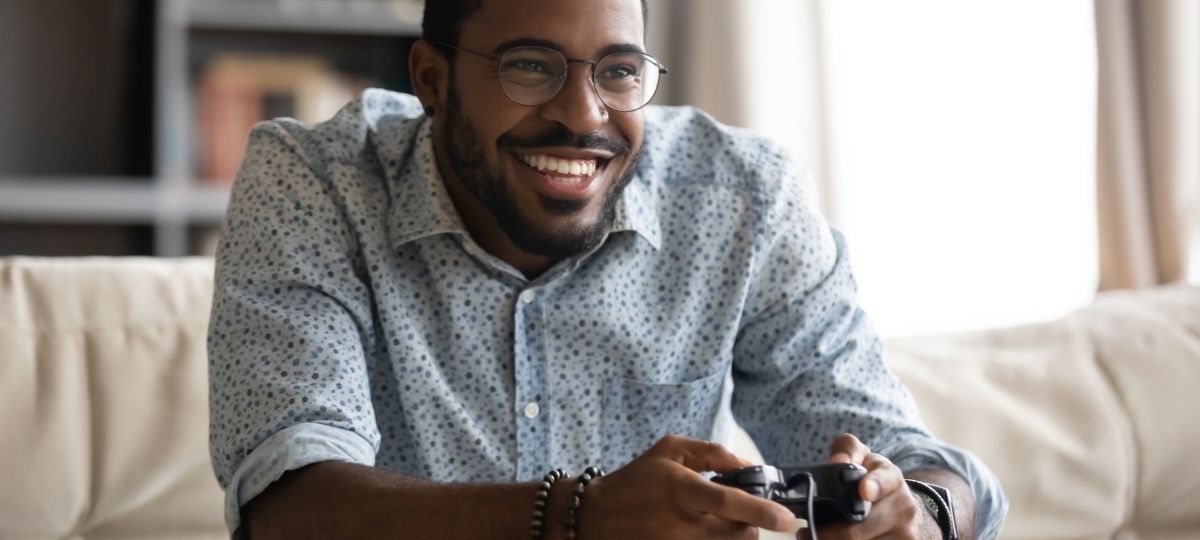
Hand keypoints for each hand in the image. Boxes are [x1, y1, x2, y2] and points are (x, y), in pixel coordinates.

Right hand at [580, 434, 795, 539]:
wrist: (597, 518)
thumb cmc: (638, 479)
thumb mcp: (670, 450)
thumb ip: (713, 453)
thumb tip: (750, 466)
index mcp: (682, 489)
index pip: (729, 502)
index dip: (761, 511)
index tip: (786, 519)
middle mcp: (684, 523)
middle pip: (740, 533)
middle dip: (749, 523)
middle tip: (738, 510)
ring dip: (734, 534)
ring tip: (715, 519)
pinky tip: (704, 529)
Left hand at [796, 433, 940, 539]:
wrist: (901, 507)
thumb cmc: (872, 480)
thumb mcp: (862, 458)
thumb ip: (848, 450)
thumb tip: (838, 461)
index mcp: (892, 478)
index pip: (884, 480)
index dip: (873, 485)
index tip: (863, 491)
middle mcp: (904, 507)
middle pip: (861, 527)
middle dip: (830, 532)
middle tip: (805, 533)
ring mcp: (906, 534)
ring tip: (814, 539)